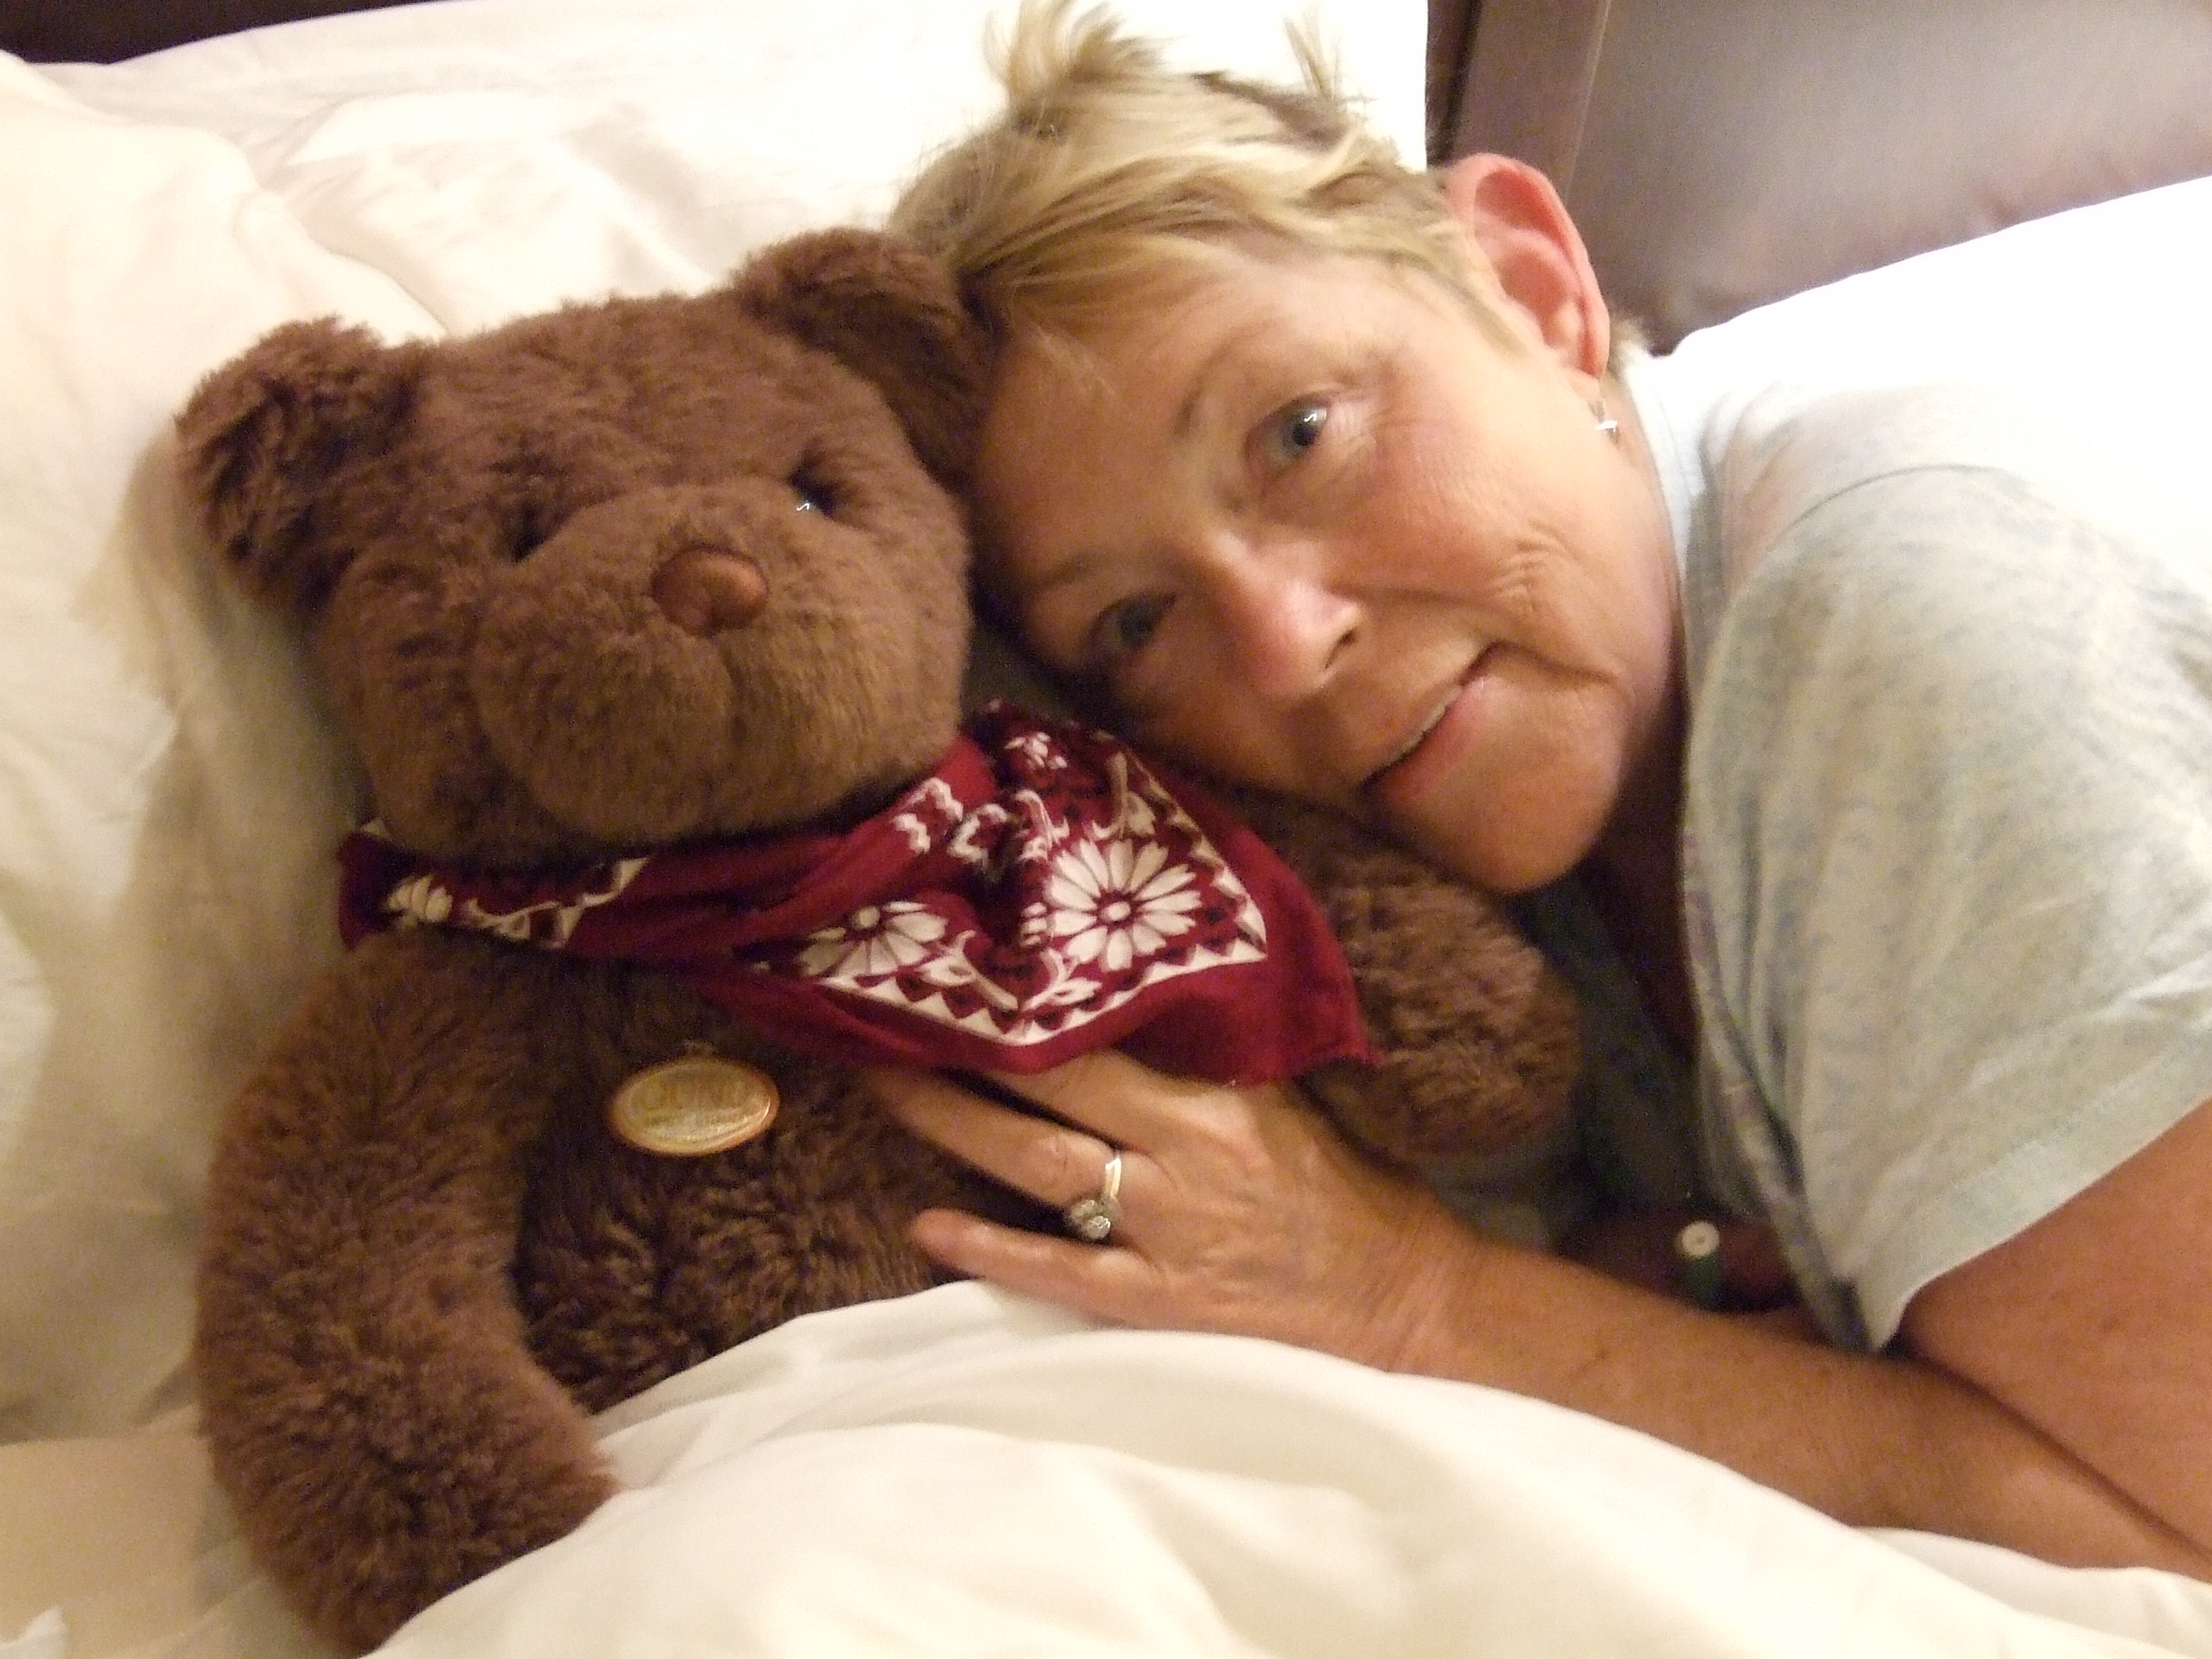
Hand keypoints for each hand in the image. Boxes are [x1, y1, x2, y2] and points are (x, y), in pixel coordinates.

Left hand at [865, 1049, 1475, 1365]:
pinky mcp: (1154, 1303)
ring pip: (1038, 1169)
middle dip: (961, 1052)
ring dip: (955, 1126)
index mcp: (1215, 1100)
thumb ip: (1201, 1061)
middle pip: (1048, 1093)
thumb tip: (1108, 1000)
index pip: (1096, 1038)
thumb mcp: (1279, 1101)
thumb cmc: (1341, 1187)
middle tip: (887, 1011)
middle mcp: (1182, 1160)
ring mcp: (1163, 1235)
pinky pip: (1057, 1271)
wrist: (1398, 1297)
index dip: (1018, 1004)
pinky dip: (988, 1247)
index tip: (957, 968)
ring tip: (885, 1087)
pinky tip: (927, 1223)